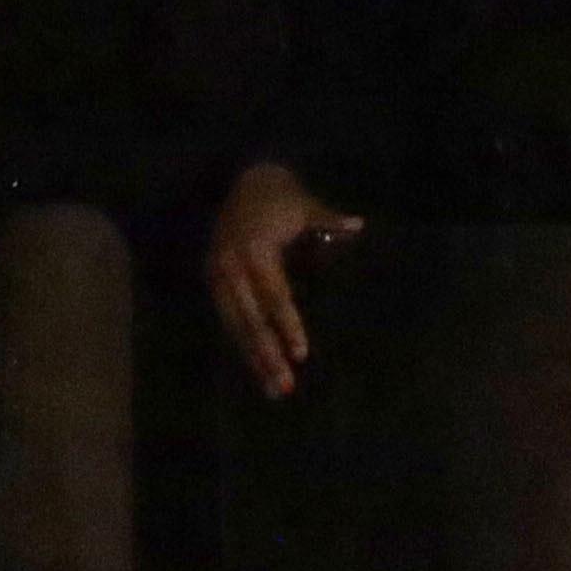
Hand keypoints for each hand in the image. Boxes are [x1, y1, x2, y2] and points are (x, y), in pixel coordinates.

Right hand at [207, 160, 362, 398]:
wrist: (239, 181)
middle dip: (267, 355)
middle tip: (285, 387)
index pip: (274, 296)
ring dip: (253, 359)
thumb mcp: (304, 206)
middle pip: (250, 321)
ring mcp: (217, 277)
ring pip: (236, 327)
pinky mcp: (213, 283)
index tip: (302, 353)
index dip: (287, 325)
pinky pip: (229, 320)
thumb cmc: (280, 197)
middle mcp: (230, 268)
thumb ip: (327, 220)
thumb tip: (357, 225)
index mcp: (254, 251)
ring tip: (274, 389)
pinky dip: (242, 345)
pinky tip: (257, 369)